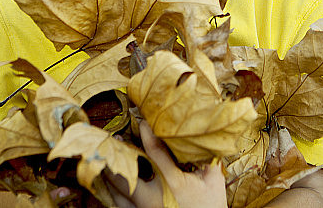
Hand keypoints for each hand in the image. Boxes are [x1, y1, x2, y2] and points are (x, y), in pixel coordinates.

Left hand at [107, 121, 226, 207]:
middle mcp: (152, 198)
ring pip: (116, 193)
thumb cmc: (210, 207)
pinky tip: (113, 183)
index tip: (142, 122)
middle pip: (123, 176)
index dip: (147, 134)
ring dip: (110, 175)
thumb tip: (203, 136)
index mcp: (171, 183)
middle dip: (116, 157)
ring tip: (109, 159)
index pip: (154, 152)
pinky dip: (113, 193)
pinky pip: (119, 206)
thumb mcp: (213, 181)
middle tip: (115, 141)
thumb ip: (207, 159)